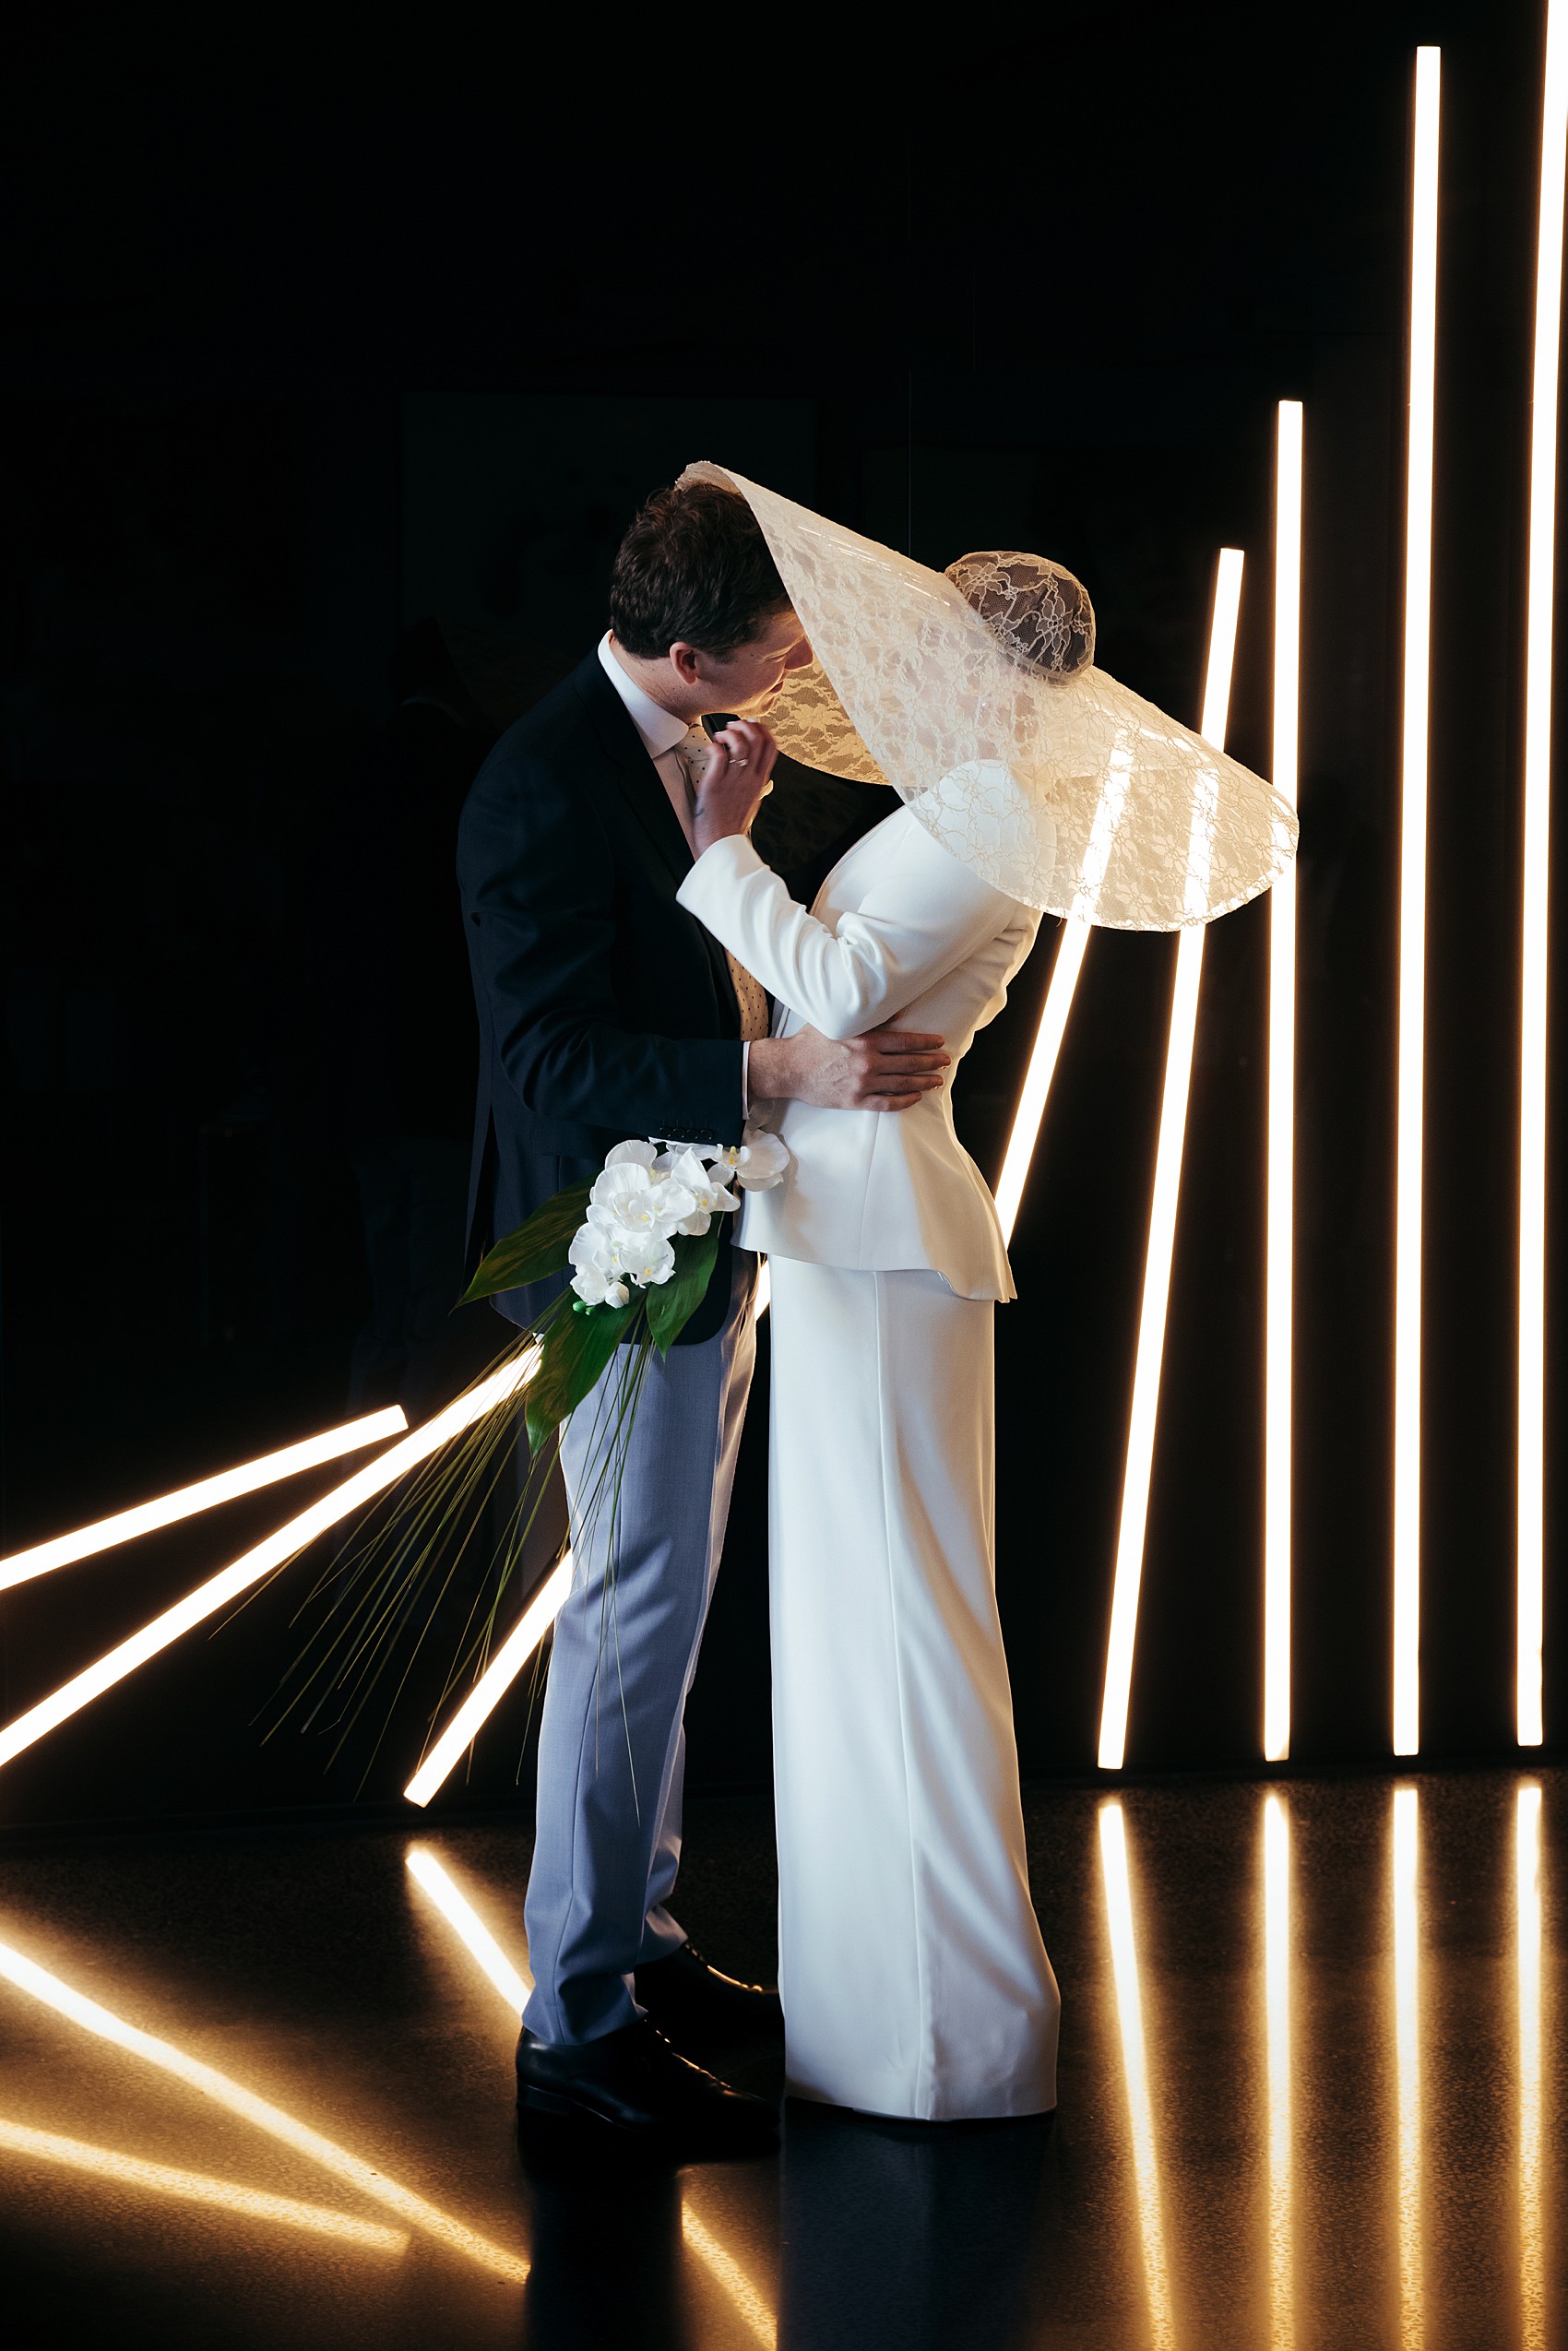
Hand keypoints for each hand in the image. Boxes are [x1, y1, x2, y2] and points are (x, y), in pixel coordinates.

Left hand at [692, 720, 779, 854]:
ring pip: (740, 743)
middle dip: (746, 726)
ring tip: (721, 736)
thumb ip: (756, 787)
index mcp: (760, 782)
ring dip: (730, 733)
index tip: (753, 725)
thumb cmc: (732, 826)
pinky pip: (719, 754)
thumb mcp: (752, 803)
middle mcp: (750, 779)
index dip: (763, 730)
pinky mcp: (716, 784)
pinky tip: (711, 748)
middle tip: (734, 726)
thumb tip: (760, 779)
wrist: (721, 844)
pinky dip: (715, 745)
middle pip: (757, 740)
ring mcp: (734, 780)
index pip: (771, 747)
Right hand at [749, 1020, 949, 1112]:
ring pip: (902, 1084)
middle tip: (945, 1061)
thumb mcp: (838, 1021)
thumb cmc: (811, 1041)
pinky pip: (886, 1103)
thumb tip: (895, 1010)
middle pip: (909, 1063)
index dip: (926, 1043)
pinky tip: (915, 1097)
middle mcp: (868, 1062)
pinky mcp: (855, 1101)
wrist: (789, 1067)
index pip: (905, 1041)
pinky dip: (904, 1101)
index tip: (939, 1042)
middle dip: (931, 1062)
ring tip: (937, 1081)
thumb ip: (867, 1017)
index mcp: (865, 1040)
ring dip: (923, 1082)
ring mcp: (862, 1083)